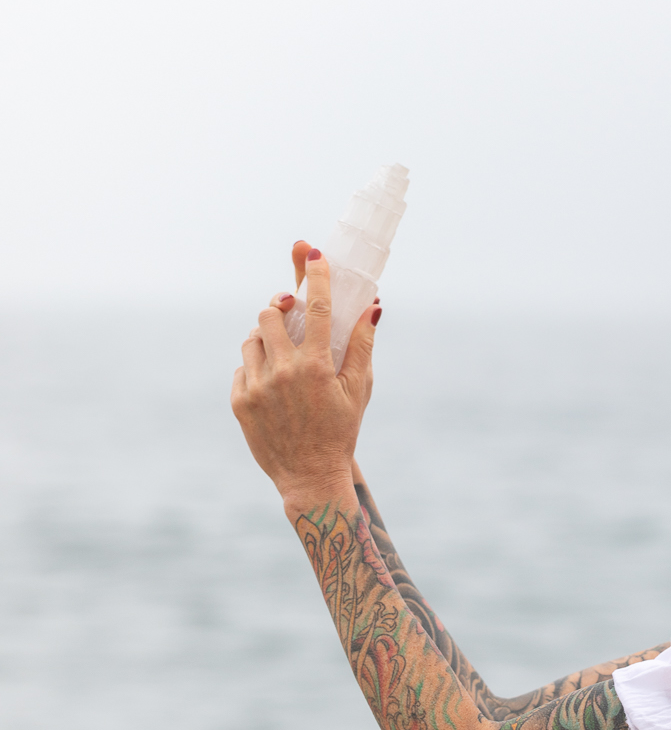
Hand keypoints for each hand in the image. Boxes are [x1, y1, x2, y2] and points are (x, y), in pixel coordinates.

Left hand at [231, 249, 378, 514]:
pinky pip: (242, 368)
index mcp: (316, 366)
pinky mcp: (240, 402)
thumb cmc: (341, 430)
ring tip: (282, 352)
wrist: (310, 476)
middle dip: (279, 308)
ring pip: (252, 339)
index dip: (315, 275)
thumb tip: (372, 306)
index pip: (316, 307)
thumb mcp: (359, 390)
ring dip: (266, 337)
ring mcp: (257, 387)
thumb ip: (363, 346)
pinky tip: (273, 384)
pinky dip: (256, 367)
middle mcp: (283, 373)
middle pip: (269, 314)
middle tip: (290, 312)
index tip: (313, 253)